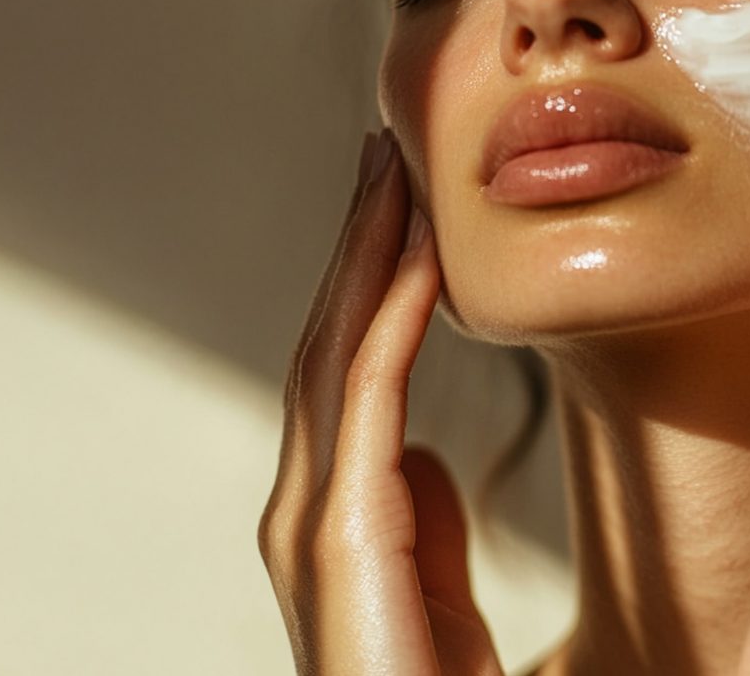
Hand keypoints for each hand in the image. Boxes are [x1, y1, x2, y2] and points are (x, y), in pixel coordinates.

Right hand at [257, 129, 503, 675]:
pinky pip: (368, 401)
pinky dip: (389, 317)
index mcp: (337, 523)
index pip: (350, 372)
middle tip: (386, 150)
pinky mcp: (345, 545)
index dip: (370, 282)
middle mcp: (309, 514)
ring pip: (336, 358)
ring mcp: (316, 528)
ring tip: (393, 174)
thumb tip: (418, 459)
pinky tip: (417, 255)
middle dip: (357, 247)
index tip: (403, 204)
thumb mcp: (440, 598)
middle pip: (330, 347)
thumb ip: (424, 532)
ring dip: (364, 258)